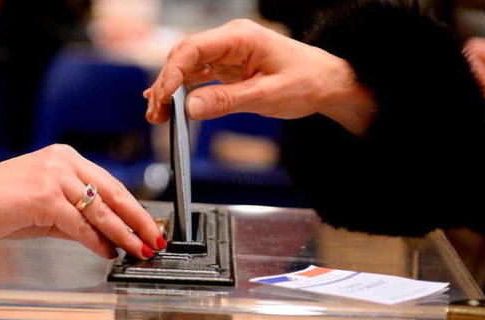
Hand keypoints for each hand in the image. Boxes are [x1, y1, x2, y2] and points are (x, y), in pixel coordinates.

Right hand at [0, 144, 163, 259]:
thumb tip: (105, 236)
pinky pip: (80, 225)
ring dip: (124, 234)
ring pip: (101, 211)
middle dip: (139, 220)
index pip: (109, 184)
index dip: (132, 208)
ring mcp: (53, 176)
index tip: (147, 225)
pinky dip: (97, 241)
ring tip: (139, 250)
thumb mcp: (42, 208)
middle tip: (155, 239)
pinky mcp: (44, 196)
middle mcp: (62, 161)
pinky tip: (108, 252)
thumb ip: (73, 217)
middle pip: (114, 194)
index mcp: (64, 157)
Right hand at [145, 19, 375, 135]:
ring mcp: (228, 53)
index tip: (161, 99)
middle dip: (166, 84)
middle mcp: (230, 40)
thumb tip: (190, 108)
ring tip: (159, 116)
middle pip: (184, 56)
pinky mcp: (230, 67)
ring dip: (172, 90)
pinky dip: (185, 91)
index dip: (171, 74)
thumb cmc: (307, 82)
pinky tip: (171, 105)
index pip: (192, 49)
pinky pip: (200, 76)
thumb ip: (226, 101)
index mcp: (240, 37)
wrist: (328, 83)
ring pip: (188, 66)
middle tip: (156, 114)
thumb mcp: (266, 96)